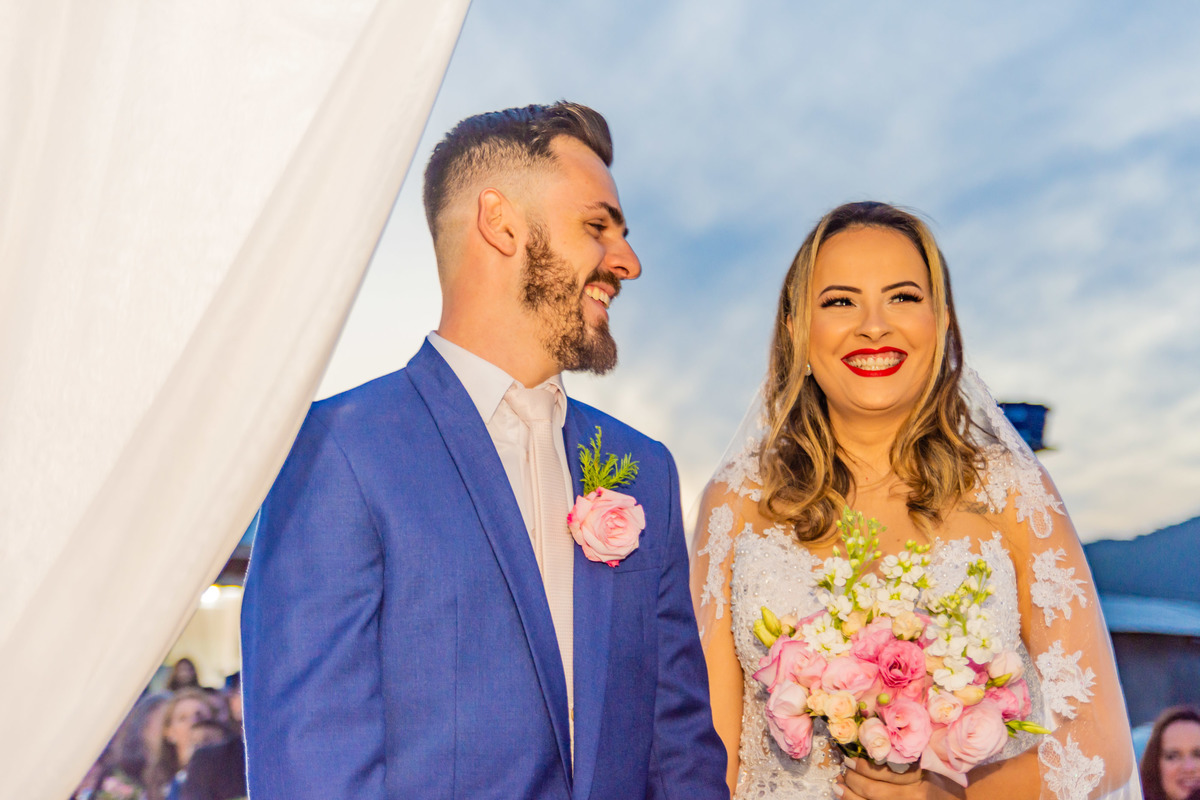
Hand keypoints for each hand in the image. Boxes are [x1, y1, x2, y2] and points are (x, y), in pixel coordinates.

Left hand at [835, 757, 964, 799]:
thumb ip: (907, 754)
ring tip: (839, 788)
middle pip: (874, 792)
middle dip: (852, 782)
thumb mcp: (931, 763)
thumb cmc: (945, 780)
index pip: (884, 773)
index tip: (848, 760)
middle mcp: (915, 798)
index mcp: (921, 779)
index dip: (862, 767)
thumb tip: (874, 733)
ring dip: (850, 797)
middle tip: (841, 774)